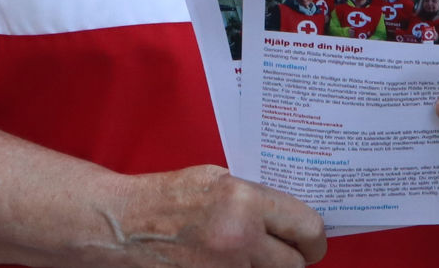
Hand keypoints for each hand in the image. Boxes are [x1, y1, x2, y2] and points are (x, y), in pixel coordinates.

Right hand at [105, 165, 325, 267]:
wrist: (124, 225)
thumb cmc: (169, 197)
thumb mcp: (217, 180)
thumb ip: (256, 199)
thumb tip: (290, 218)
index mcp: (244, 202)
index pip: (307, 227)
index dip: (314, 239)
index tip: (310, 244)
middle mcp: (239, 238)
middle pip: (294, 266)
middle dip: (290, 261)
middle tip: (282, 255)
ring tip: (247, 259)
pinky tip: (228, 266)